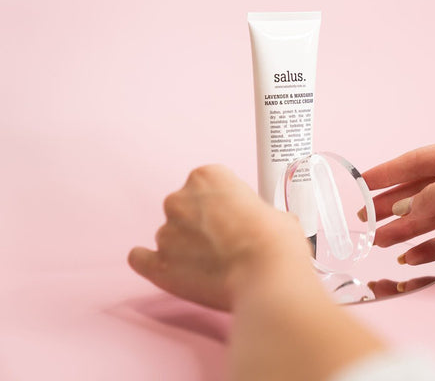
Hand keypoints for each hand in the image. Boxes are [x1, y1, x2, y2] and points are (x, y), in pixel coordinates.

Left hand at [128, 165, 312, 310]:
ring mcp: (165, 232)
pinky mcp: (158, 265)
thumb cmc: (275, 241)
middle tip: (226, 244)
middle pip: (184, 207)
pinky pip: (141, 259)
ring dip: (186, 248)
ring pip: (170, 235)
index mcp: (207, 176)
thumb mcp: (275, 211)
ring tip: (213, 267)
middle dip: (200, 223)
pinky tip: (168, 267)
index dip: (223, 202)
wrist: (267, 275)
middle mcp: (179, 199)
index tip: (234, 217)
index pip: (208, 184)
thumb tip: (261, 227)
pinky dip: (150, 262)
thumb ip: (255, 213)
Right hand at [363, 135, 434, 269]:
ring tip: (381, 243)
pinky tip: (412, 256)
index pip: (417, 161)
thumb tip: (402, 211)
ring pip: (433, 216)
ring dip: (407, 229)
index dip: (387, 173)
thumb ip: (430, 196)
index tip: (361, 184)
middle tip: (365, 220)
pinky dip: (431, 246)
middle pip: (422, 190)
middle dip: (393, 206)